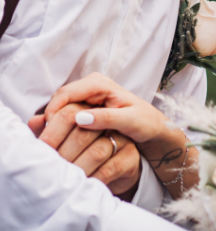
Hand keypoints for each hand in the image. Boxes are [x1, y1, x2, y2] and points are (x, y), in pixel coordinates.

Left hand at [28, 100, 141, 200]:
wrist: (114, 171)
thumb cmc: (83, 151)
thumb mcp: (64, 138)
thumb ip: (50, 127)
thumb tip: (34, 121)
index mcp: (89, 108)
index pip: (69, 110)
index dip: (52, 127)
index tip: (42, 146)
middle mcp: (107, 119)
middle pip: (82, 129)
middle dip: (62, 150)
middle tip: (50, 165)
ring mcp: (121, 138)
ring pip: (97, 150)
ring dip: (77, 167)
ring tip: (64, 178)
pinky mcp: (130, 156)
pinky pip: (109, 168)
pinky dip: (92, 178)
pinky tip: (81, 184)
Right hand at [30, 72, 168, 143]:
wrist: (153, 128)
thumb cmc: (146, 122)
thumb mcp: (130, 121)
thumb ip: (107, 118)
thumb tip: (80, 119)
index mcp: (99, 84)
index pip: (66, 93)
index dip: (53, 112)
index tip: (49, 132)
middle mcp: (89, 87)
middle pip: (59, 102)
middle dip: (51, 121)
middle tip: (47, 144)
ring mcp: (86, 99)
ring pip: (60, 111)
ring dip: (54, 127)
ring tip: (52, 147)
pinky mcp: (84, 110)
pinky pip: (66, 118)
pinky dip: (61, 130)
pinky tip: (60, 145)